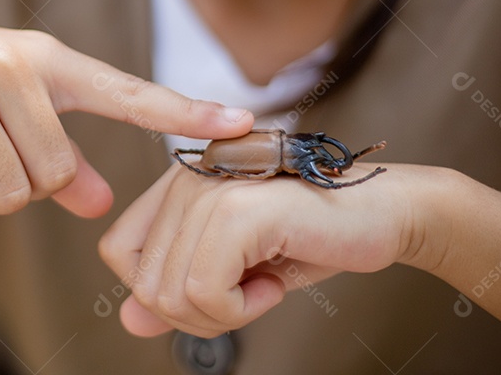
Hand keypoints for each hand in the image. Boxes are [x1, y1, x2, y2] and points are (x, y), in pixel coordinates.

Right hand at [0, 16, 253, 229]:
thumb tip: (98, 203)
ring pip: (12, 196)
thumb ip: (61, 152)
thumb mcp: (8, 100)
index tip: (244, 122)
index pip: (128, 90)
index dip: (187, 112)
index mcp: (46, 59)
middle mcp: (13, 69)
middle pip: (55, 176)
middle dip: (26, 187)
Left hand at [99, 162, 427, 337]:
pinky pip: (204, 292)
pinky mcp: (238, 211)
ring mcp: (209, 191)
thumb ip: (179, 292)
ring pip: (170, 294)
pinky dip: (241, 309)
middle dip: (197, 315)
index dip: (157, 291)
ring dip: (223, 315)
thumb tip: (130, 320)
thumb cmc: (311, 238)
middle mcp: (185, 179)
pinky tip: (274, 284)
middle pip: (144, 283)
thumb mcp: (234, 272)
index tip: (211, 288)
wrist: (382, 215)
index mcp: (177, 186)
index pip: (118, 251)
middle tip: (247, 297)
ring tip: (262, 286)